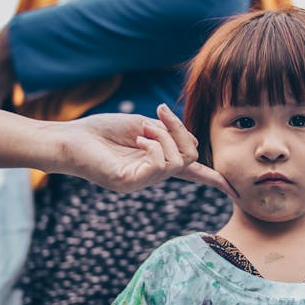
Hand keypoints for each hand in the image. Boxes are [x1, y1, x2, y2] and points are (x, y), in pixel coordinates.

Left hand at [55, 104, 237, 197]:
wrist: (70, 138)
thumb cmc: (102, 131)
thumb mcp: (142, 125)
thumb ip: (167, 133)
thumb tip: (190, 140)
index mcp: (157, 161)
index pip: (192, 174)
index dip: (214, 179)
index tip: (234, 191)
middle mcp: (153, 175)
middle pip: (190, 157)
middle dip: (180, 130)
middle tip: (158, 114)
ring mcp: (142, 181)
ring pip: (179, 161)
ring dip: (165, 135)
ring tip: (143, 128)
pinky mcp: (130, 183)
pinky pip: (161, 165)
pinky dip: (155, 145)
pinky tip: (138, 139)